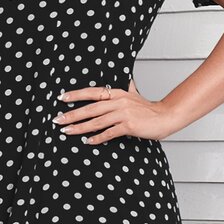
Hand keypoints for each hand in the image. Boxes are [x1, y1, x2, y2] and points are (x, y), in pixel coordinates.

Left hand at [52, 78, 180, 143]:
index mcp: (117, 93)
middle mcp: (118, 102)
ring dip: (80, 128)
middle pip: (90, 108)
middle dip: (72, 114)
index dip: (76, 95)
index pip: (92, 92)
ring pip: (97, 121)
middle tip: (57, 120)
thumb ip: (128, 89)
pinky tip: (88, 141)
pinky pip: (109, 133)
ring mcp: (123, 114)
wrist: (166, 117)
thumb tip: (128, 82)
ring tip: (67, 132)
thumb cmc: (149, 109)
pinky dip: (97, 138)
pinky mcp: (129, 126)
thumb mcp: (135, 95)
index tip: (61, 98)